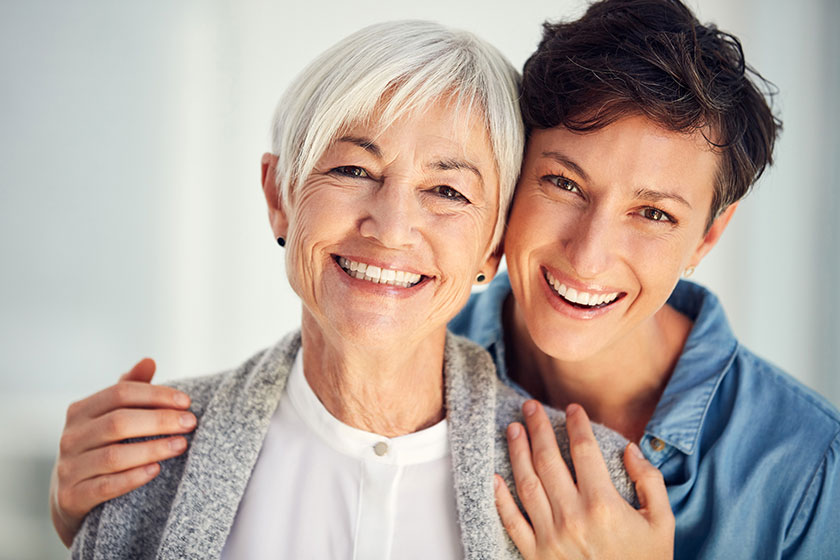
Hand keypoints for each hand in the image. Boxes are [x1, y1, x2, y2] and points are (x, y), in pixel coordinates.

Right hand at [49, 358, 195, 546]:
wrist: (71, 497)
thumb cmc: (101, 447)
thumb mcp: (110, 416)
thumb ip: (129, 388)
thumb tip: (149, 361)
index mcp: (80, 411)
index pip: (120, 393)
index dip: (156, 395)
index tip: (186, 402)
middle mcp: (70, 437)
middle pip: (119, 422)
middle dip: (160, 420)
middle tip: (190, 423)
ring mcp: (69, 468)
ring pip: (114, 456)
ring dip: (153, 449)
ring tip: (182, 445)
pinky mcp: (72, 497)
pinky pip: (106, 486)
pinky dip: (133, 477)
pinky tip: (156, 470)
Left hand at [494, 401, 673, 559]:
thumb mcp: (662, 524)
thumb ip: (650, 482)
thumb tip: (629, 449)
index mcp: (603, 505)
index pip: (584, 450)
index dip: (577, 424)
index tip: (572, 409)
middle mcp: (573, 517)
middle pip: (549, 460)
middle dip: (538, 428)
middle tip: (530, 406)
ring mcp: (550, 537)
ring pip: (527, 483)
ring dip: (517, 452)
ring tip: (513, 429)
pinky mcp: (536, 556)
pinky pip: (512, 521)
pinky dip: (501, 498)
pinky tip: (495, 476)